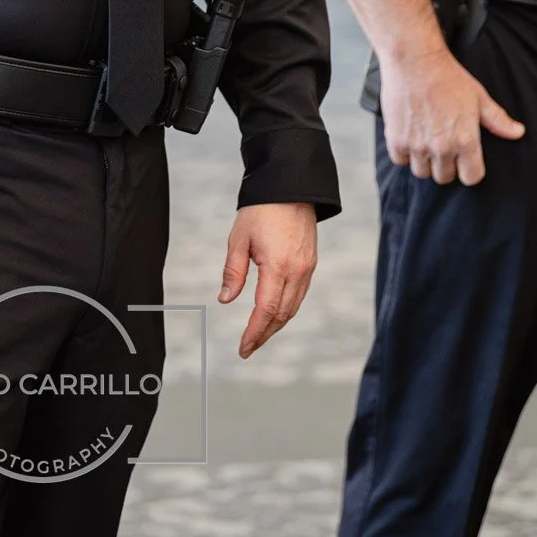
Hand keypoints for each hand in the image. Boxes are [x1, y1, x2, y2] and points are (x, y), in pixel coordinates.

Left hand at [218, 202, 316, 358]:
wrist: (290, 187)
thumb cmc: (261, 209)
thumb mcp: (239, 239)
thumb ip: (233, 272)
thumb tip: (225, 300)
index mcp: (277, 266)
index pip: (266, 310)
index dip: (254, 332)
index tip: (243, 347)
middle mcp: (297, 271)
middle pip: (282, 315)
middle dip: (264, 334)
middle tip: (248, 348)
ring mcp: (307, 268)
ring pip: (293, 307)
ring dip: (276, 325)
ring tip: (258, 336)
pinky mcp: (311, 263)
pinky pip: (299, 294)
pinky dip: (286, 309)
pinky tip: (274, 313)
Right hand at [380, 45, 523, 184]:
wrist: (414, 61)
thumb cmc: (446, 77)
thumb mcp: (478, 98)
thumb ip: (498, 120)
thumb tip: (517, 132)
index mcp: (465, 140)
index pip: (471, 177)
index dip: (469, 170)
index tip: (464, 161)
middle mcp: (442, 147)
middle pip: (444, 177)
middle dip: (445, 165)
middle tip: (442, 147)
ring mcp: (417, 145)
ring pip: (422, 172)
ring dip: (424, 161)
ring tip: (425, 143)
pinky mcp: (396, 139)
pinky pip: (401, 160)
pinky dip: (404, 153)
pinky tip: (409, 138)